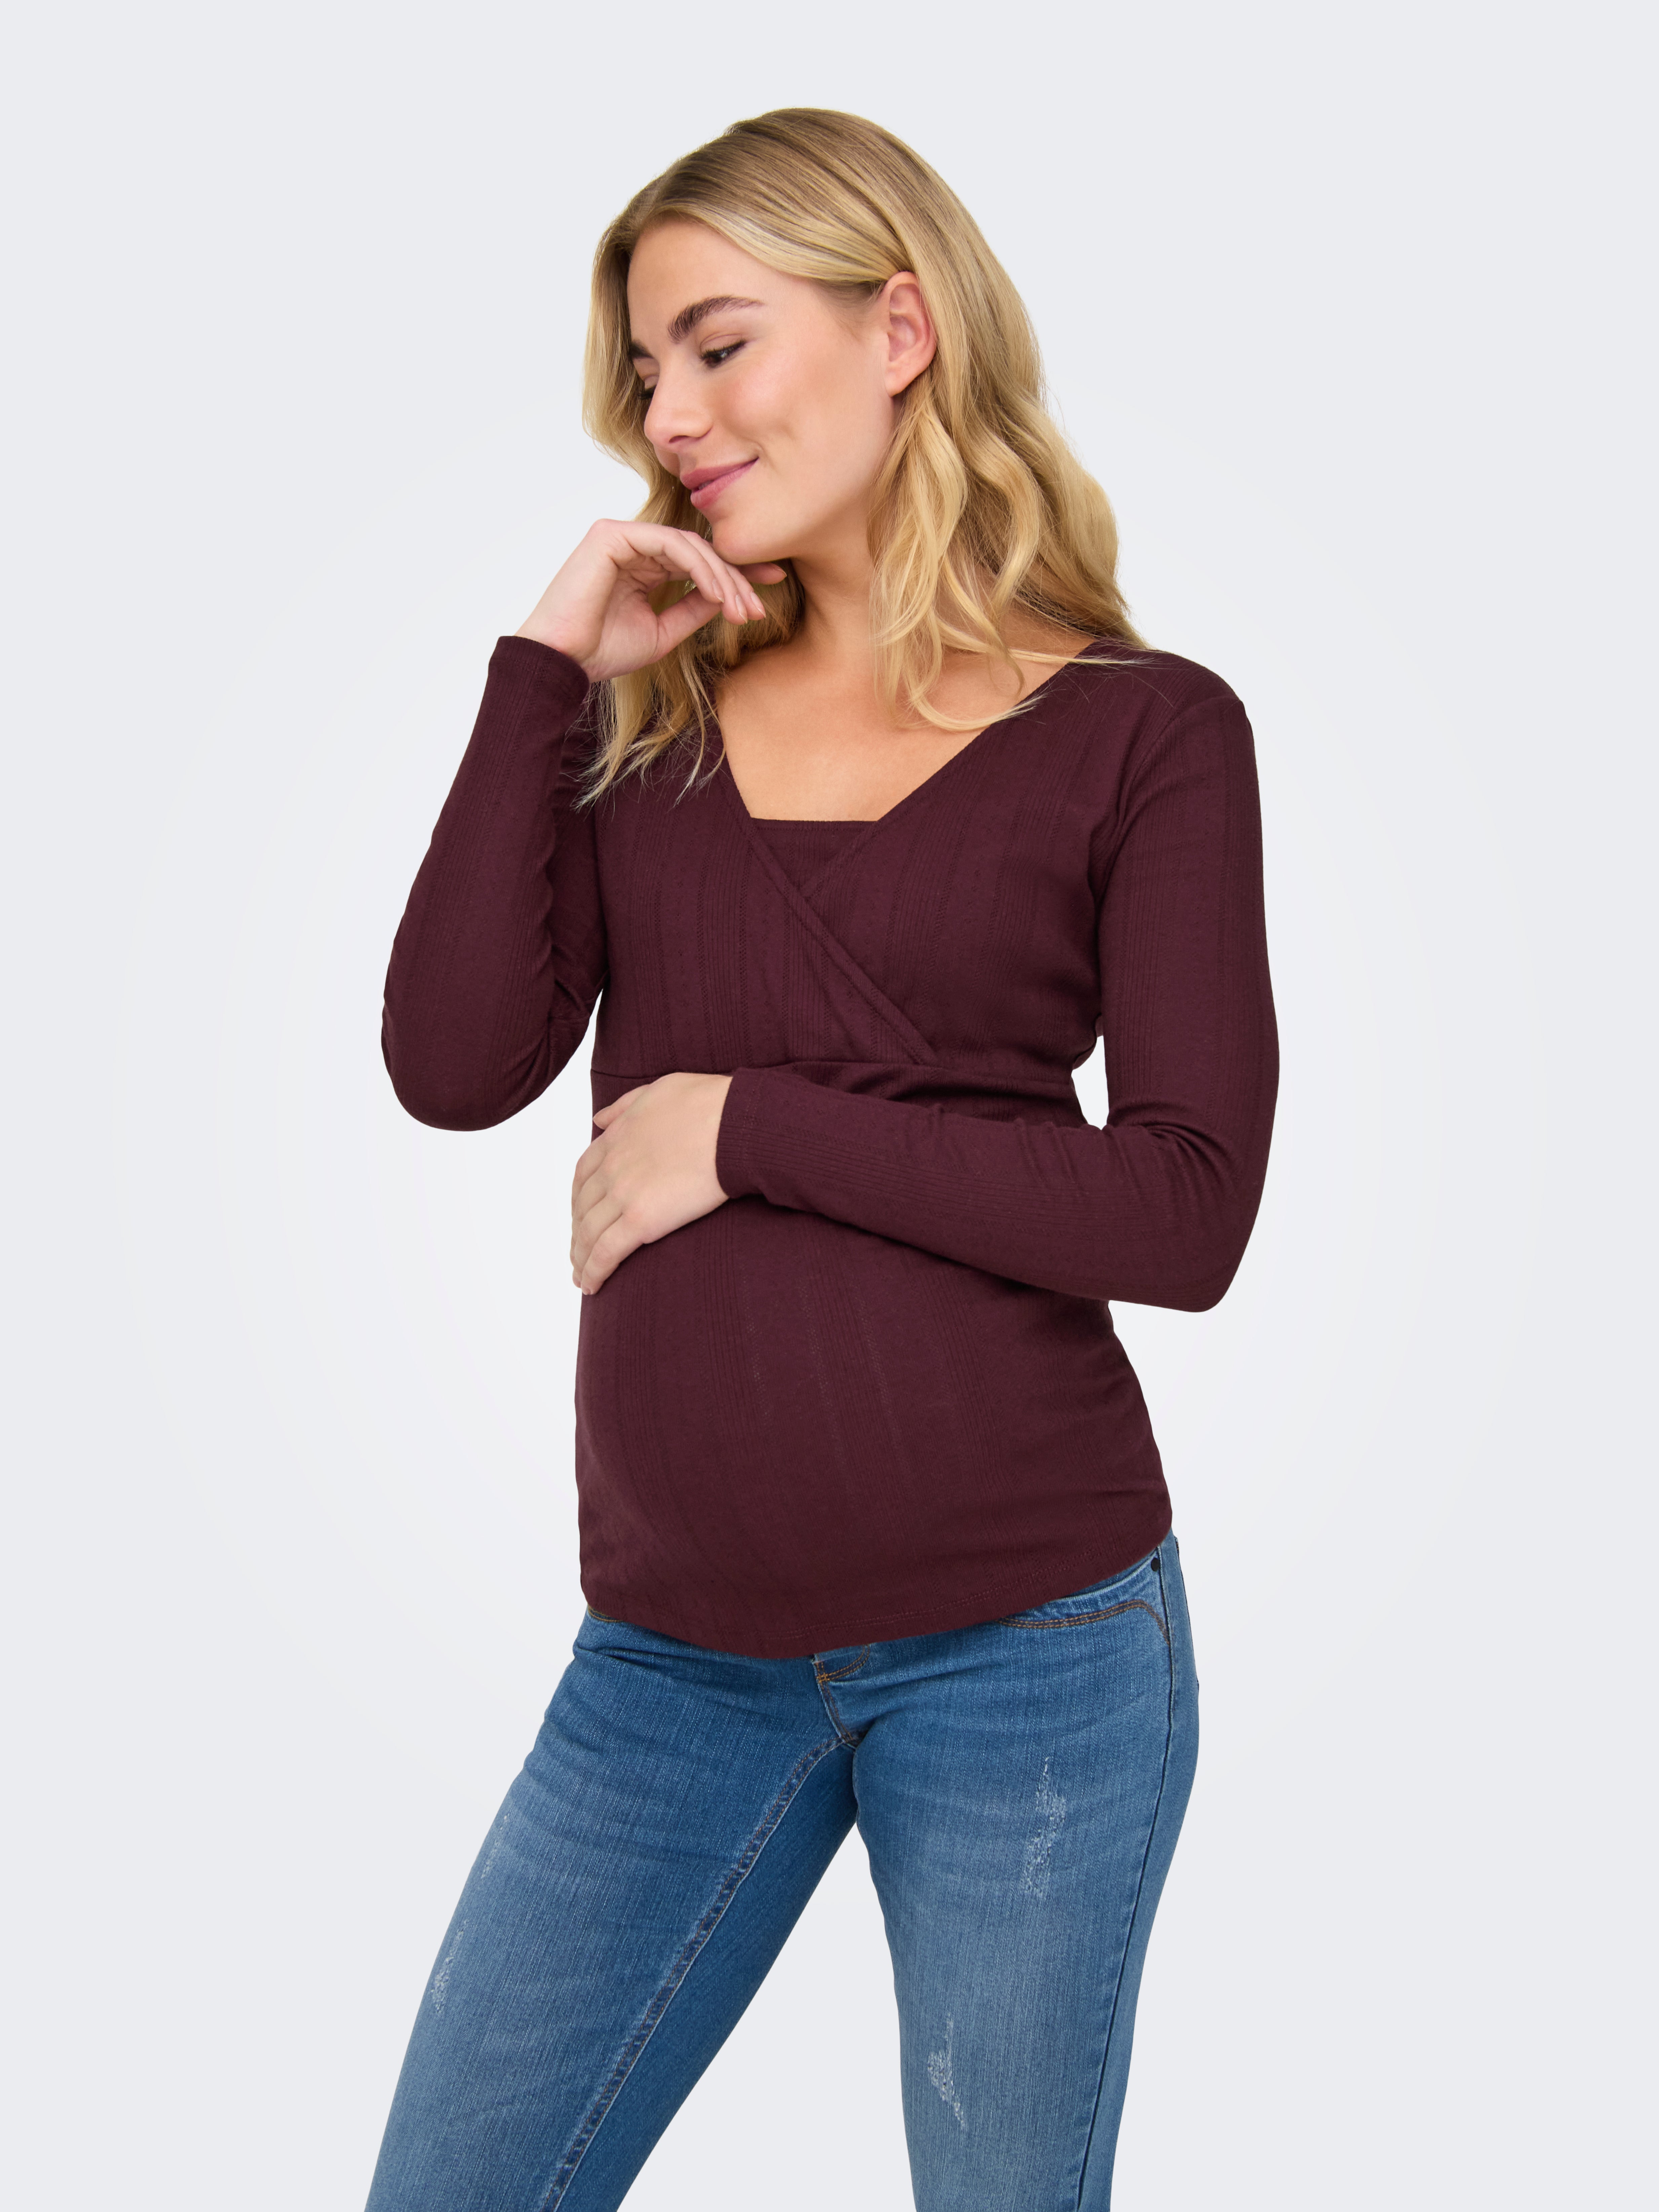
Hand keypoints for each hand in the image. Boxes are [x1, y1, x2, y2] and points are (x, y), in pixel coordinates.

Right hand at [517, 521, 787, 683]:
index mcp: (643, 564)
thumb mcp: (663, 631)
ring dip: (722, 577)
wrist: (563, 661)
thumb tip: (731, 595)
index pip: (698, 559)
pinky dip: (699, 568)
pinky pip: (670, 544)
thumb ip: (694, 608)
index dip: (736, 571)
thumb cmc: (603, 651)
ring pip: (689, 545)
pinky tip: (718, 594)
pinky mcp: (612, 534)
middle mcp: (633, 544)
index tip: (772, 584)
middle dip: (735, 578)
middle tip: (758, 608)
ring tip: (741, 608)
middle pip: (699, 550)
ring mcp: (622, 535)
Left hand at [571, 1072, 733, 1294]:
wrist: (734, 1123)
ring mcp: (623, 1194)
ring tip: (582, 1277)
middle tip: (579, 1251)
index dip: (578, 1198)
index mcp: (615, 1138)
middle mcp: (611, 1167)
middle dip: (577, 1232)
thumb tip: (598, 1119)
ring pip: (588, 1233)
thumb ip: (623, 1107)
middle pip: (582, 1207)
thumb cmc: (708, 1103)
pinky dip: (593, 1271)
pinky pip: (606, 1252)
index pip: (583, 1174)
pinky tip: (591, 1287)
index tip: (581, 1213)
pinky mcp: (641, 1220)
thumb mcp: (656, 1091)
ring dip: (580, 1257)